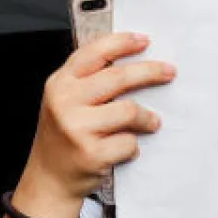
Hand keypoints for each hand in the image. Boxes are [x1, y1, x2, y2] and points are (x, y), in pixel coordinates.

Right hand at [13, 33, 171, 217]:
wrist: (49, 177)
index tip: (144, 40)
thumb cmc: (64, 135)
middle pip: (117, 78)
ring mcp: (77, 128)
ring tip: (151, 122)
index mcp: (60, 83)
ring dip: (147, 117)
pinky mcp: (91, 153)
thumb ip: (88, 79)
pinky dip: (134, 145)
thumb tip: (132, 59)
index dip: (122, 43)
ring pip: (128, 110)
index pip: (93, 53)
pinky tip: (126, 148)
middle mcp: (65, 102)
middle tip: (168, 72)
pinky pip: (128, 142)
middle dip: (149, 72)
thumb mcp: (65, 99)